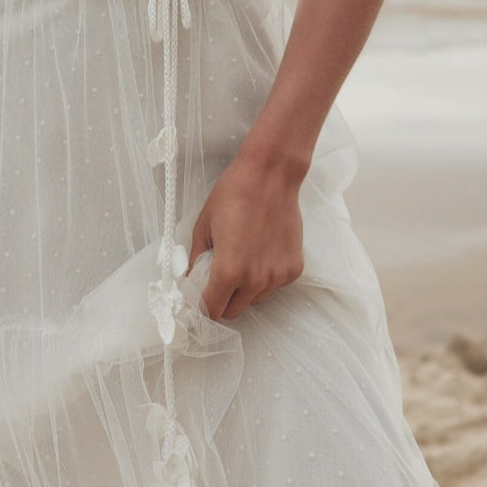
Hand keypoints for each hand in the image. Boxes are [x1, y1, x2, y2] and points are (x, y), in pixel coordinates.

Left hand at [187, 154, 304, 321]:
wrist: (271, 175)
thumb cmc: (233, 194)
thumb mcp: (203, 226)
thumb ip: (196, 259)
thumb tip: (192, 279)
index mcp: (229, 270)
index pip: (212, 310)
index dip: (202, 307)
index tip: (199, 299)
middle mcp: (256, 280)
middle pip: (234, 311)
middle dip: (222, 300)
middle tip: (218, 278)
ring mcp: (278, 276)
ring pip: (255, 299)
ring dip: (245, 289)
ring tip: (243, 257)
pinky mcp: (295, 268)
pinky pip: (274, 284)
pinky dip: (266, 276)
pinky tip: (262, 250)